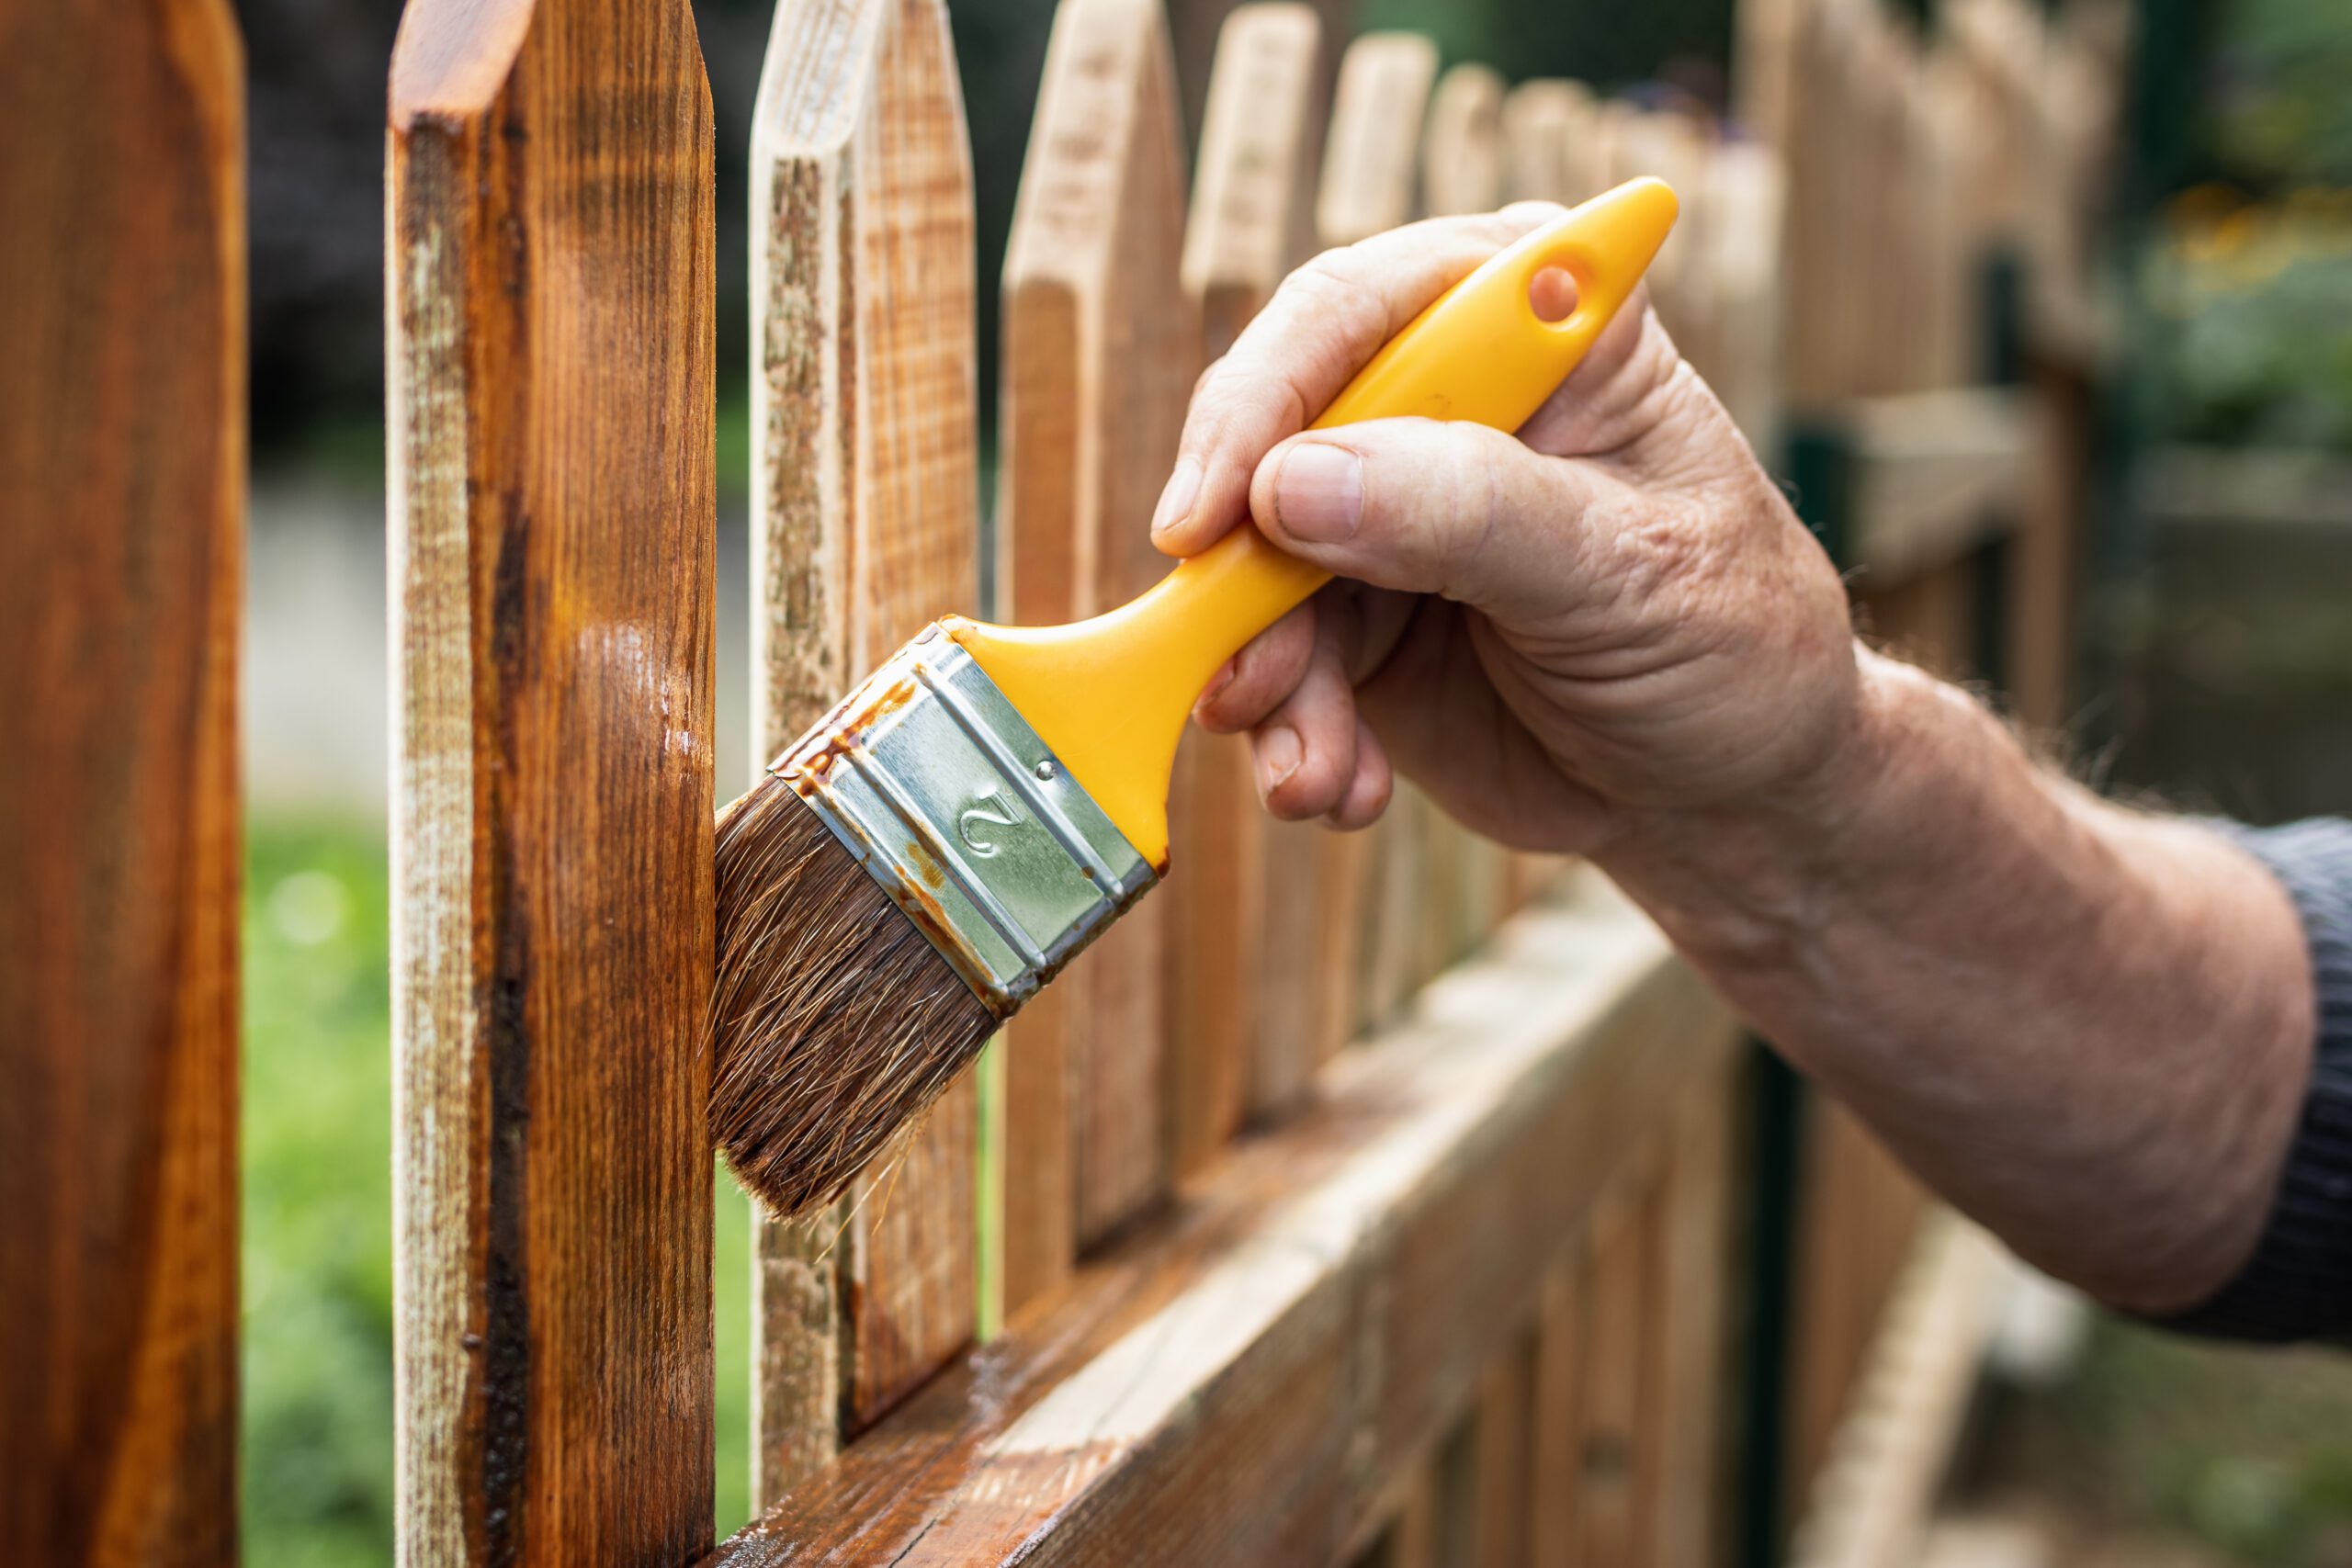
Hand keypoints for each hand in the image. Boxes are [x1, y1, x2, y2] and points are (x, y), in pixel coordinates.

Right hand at [1153, 205, 1860, 853]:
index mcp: (1529, 324)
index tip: (1213, 511)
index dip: (1266, 395)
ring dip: (1266, 683)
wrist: (1731, 788)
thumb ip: (1470, 513)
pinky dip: (1291, 734)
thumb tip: (1295, 484)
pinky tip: (1346, 787)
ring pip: (1248, 569)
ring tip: (1318, 774)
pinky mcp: (1349, 617)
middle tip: (1242, 679)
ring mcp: (1380, 510)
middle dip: (1240, 573)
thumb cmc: (1729, 640)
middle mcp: (1436, 397)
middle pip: (1268, 438)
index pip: (1358, 311)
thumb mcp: (1625, 570)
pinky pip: (1268, 662)